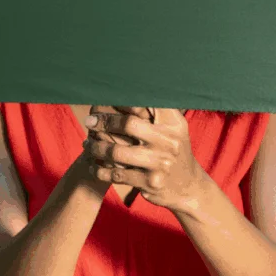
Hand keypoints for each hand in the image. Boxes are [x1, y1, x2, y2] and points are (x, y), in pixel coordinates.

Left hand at [82, 107, 209, 213]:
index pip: (145, 103)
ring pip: (117, 152)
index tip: (104, 97)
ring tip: (87, 144)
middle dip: (104, 121)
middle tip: (89, 121)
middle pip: (128, 124)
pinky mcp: (150, 183)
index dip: (122, 99)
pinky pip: (116, 174)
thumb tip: (124, 89)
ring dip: (96, 148)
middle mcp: (169, 141)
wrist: (188, 186)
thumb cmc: (172, 150)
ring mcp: (160, 163)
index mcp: (174, 122)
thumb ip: (155, 111)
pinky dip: (101, 169)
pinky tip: (94, 165)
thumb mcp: (172, 128)